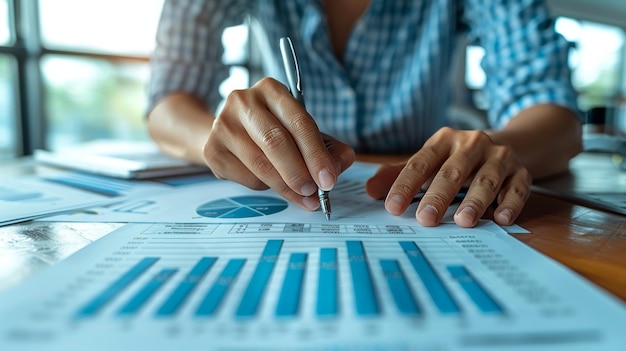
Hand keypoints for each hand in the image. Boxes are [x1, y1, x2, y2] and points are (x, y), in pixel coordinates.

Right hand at [203, 78, 354, 209]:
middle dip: (299, 173)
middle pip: (276, 142)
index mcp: (271, 90)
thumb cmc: (271, 130)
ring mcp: (223, 124)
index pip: (299, 122)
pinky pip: (246, 177)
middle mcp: (243, 101)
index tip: (328, 179)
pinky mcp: (213, 149)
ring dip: (285, 187)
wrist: (228, 132)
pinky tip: (271, 183)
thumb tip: (340, 163)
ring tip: (302, 196)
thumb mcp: (301, 132)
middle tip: (314, 193)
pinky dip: (265, 187)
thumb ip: (327, 146)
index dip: (316, 154)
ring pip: (261, 164)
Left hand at [365, 127, 531, 226]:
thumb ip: (398, 175)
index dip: (405, 185)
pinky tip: (500, 218)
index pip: (421, 162)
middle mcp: (473, 144)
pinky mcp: (522, 171)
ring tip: (463, 221)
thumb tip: (370, 190)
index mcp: (444, 140)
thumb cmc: (456, 160)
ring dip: (475, 200)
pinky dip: (511, 202)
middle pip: (453, 170)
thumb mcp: (428, 162)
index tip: (392, 207)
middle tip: (426, 219)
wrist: (506, 143)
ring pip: (487, 178)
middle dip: (439, 195)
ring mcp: (500, 156)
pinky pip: (519, 187)